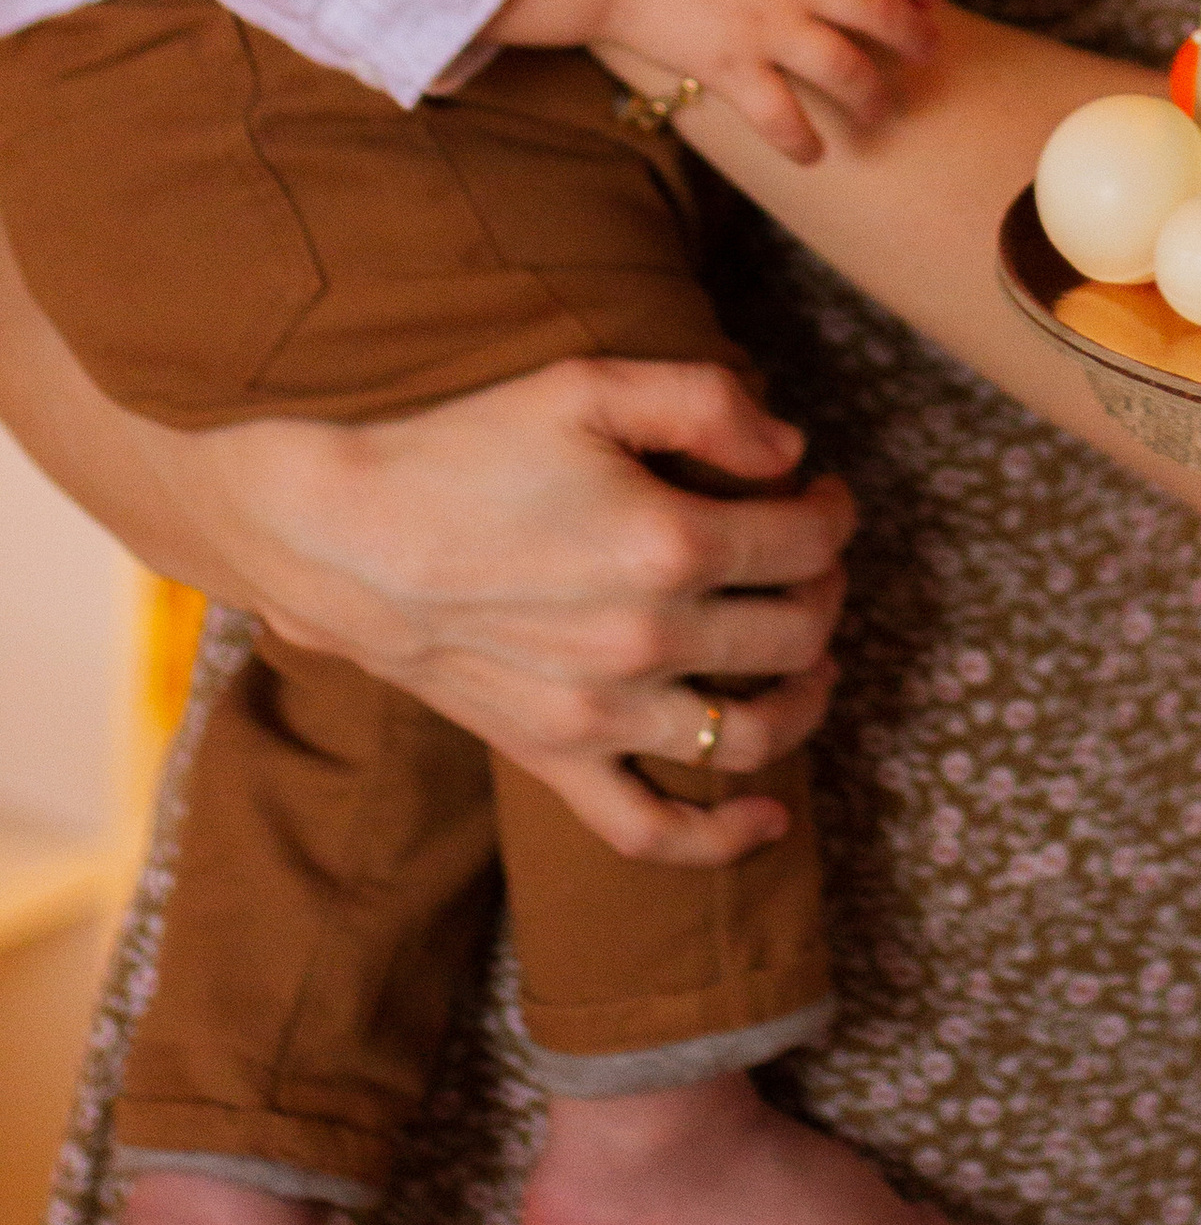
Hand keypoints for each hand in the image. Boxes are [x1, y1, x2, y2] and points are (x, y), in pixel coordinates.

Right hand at [189, 355, 856, 862]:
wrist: (345, 534)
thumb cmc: (467, 448)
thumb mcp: (589, 384)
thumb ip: (706, 402)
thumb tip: (791, 450)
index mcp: (669, 542)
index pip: (806, 542)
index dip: (832, 513)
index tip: (819, 493)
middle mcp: (647, 641)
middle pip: (794, 634)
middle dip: (825, 591)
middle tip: (810, 559)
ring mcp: (602, 714)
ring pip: (750, 735)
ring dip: (806, 698)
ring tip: (814, 659)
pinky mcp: (554, 760)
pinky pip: (652, 831)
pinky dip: (723, 840)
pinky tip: (769, 820)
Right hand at [503, 0, 940, 163]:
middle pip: (878, 9)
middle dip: (915, 36)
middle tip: (929, 54)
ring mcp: (765, 24)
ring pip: (844, 67)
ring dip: (872, 95)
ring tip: (881, 111)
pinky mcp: (730, 66)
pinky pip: (779, 113)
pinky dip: (802, 140)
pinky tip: (814, 154)